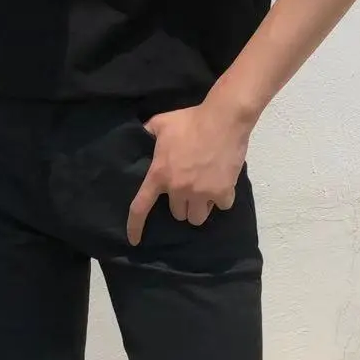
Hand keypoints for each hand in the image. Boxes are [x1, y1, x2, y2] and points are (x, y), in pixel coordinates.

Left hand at [127, 97, 250, 246]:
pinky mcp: (223, 193)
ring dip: (199, 207)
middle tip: (188, 188)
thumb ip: (148, 132)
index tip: (135, 240)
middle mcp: (178, 189)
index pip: (140, 207)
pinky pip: (221, 206)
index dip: (135, 227)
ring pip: (197, 217)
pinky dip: (222, 199)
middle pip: (177, 214)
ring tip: (204, 192)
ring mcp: (202, 193)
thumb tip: (140, 134)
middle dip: (182, 204)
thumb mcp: (162, 123)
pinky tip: (222, 185)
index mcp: (159, 175)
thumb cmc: (191, 119)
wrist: (224, 118)